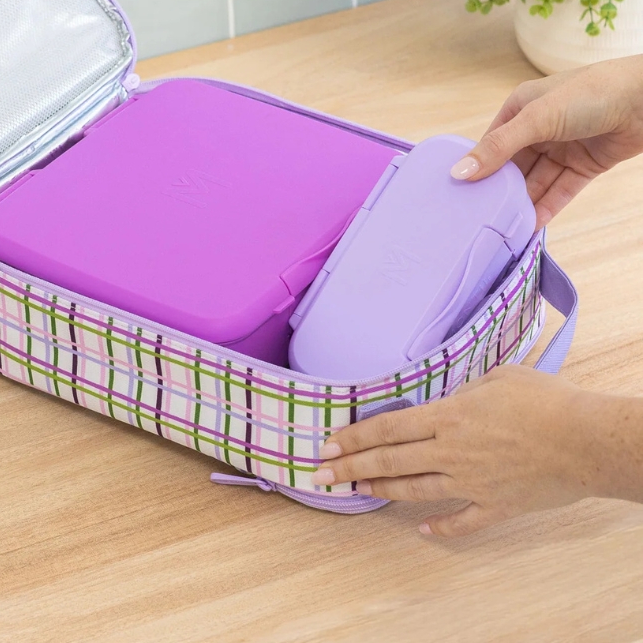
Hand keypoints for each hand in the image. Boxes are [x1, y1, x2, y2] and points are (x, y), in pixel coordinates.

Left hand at [310, 365, 642, 536]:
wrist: (587, 441)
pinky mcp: (497, 505)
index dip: (354, 437)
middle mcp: (451, 452)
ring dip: (382, 491)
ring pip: (415, 490)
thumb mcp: (497, 378)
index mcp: (447, 417)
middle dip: (351, 467)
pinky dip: (441, 527)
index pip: (387, 428)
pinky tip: (423, 530)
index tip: (328, 444)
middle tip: (322, 475)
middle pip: (390, 461)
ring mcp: (472, 482)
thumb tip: (448, 399)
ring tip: (356, 491)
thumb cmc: (545, 400)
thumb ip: (464, 390)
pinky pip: (462, 520)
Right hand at [450, 55, 642, 227]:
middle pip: (513, 166)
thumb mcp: (536, 118)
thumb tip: (460, 172)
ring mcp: (562, 148)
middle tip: (480, 218)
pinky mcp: (584, 165)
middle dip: (500, 190)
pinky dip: (547, 207)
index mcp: (520, 109)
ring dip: (523, 203)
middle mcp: (538, 129)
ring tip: (504, 228)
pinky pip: (560, 190)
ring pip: (536, 181)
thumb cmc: (591, 93)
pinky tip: (532, 226)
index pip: (491, 144)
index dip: (477, 168)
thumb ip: (499, 147)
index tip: (461, 195)